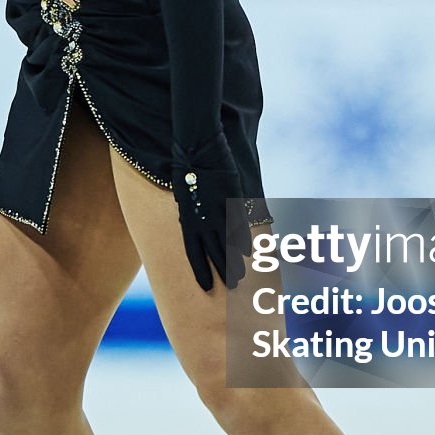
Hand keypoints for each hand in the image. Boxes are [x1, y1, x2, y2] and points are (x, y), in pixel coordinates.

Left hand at [171, 132, 251, 291]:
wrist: (195, 148)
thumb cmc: (184, 168)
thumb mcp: (182, 194)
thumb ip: (190, 212)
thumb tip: (193, 222)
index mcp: (187, 219)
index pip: (193, 253)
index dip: (200, 270)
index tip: (206, 286)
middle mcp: (202, 221)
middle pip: (214, 253)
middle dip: (223, 271)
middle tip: (233, 286)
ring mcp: (218, 212)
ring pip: (228, 244)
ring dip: (235, 261)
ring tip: (242, 276)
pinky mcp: (231, 201)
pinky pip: (240, 226)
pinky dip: (245, 239)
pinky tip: (251, 251)